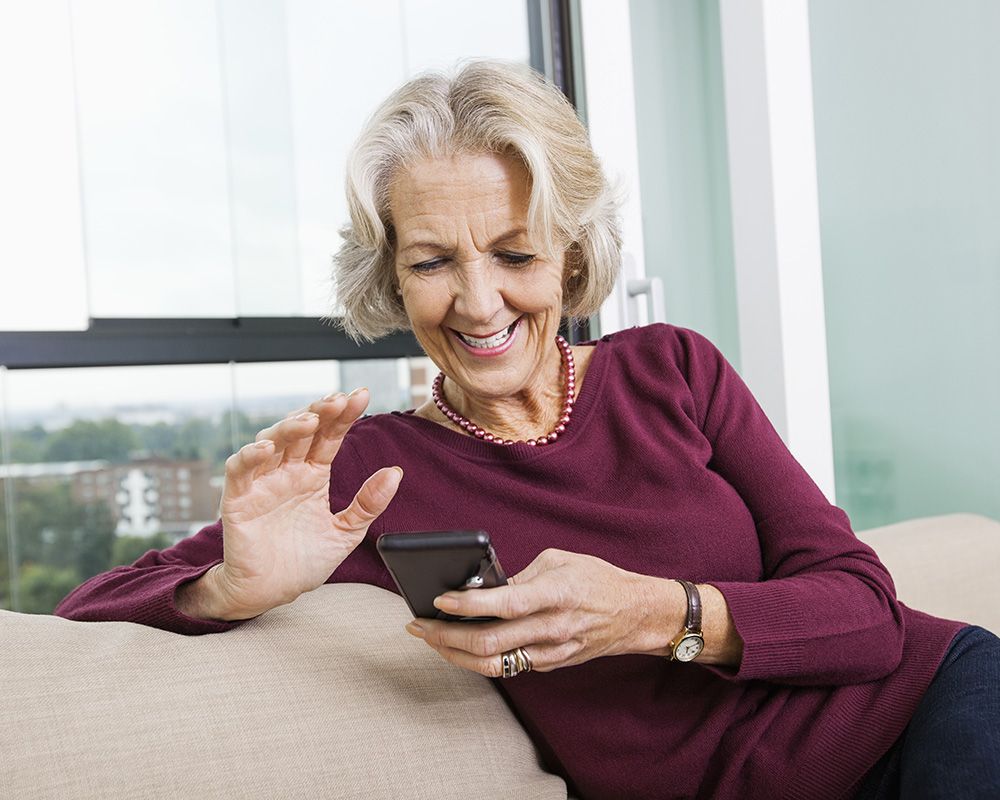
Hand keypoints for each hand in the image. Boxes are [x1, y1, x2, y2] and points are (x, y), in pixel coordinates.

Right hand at [215, 388, 402, 619]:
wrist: (270, 593)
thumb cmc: (304, 561)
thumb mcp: (345, 532)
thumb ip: (368, 503)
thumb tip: (396, 472)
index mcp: (312, 475)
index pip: (329, 437)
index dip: (344, 416)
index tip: (362, 395)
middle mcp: (287, 472)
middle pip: (301, 432)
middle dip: (319, 412)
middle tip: (338, 399)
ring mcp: (262, 483)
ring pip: (271, 442)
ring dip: (288, 427)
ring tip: (310, 420)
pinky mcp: (238, 501)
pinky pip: (240, 471)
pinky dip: (249, 456)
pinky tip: (266, 448)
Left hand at [404, 548, 659, 676]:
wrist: (637, 614)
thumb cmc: (598, 579)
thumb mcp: (560, 561)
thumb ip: (521, 575)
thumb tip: (484, 588)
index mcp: (556, 594)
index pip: (505, 605)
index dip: (468, 606)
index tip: (439, 600)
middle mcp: (553, 628)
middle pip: (491, 643)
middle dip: (447, 636)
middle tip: (419, 625)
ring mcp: (552, 652)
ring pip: (494, 664)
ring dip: (455, 654)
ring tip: (430, 640)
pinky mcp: (551, 664)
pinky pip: (509, 666)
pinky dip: (479, 658)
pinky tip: (459, 645)